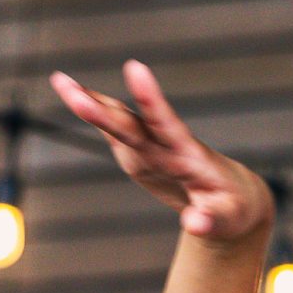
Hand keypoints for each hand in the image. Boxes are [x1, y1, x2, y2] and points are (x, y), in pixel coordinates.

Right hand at [49, 59, 274, 244]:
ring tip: (60, 81)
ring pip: (121, 121)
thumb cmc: (232, 210)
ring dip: (92, 103)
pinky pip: (117, 129)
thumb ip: (210, 221)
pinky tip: (73, 94)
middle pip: (131, 125)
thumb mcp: (226, 220)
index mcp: (189, 157)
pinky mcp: (142, 153)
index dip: (150, 98)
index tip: (135, 68)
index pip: (166, 124)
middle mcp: (168, 145)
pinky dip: (96, 113)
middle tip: (67, 88)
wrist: (232, 197)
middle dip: (101, 110)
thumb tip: (195, 224)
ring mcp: (153, 147)